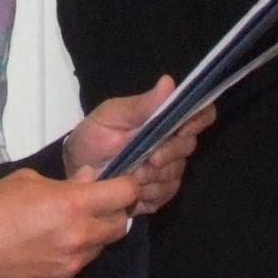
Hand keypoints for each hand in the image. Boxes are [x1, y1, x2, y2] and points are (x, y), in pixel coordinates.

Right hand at [0, 166, 142, 277]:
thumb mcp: (26, 181)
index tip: (120, 184)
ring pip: (100, 248)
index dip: (127, 185)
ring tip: (65, 230)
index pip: (124, 194)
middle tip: (94, 206)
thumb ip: (65, 181)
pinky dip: (72, 257)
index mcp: (74, 205)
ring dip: (93, 236)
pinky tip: (48, 251)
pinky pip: (78, 267)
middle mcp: (81, 237)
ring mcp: (73, 265)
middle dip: (113, 213)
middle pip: (120, 225)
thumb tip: (88, 179)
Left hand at [61, 76, 213, 215]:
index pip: (201, 114)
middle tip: (147, 158)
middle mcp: (173, 143)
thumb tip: (169, 83)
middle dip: (168, 154)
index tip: (182, 128)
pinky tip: (131, 188)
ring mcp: (168, 170)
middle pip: (188, 146)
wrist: (77, 169)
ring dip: (153, 175)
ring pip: (176, 173)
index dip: (198, 119)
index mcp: (164, 119)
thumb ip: (142, 105)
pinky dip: (147, 192)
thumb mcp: (112, 115)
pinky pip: (165, 194)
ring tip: (129, 172)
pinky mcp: (159, 194)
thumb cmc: (94, 136)